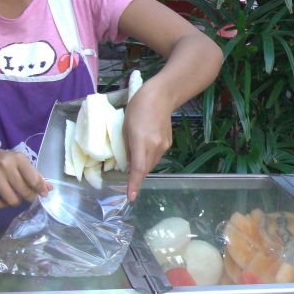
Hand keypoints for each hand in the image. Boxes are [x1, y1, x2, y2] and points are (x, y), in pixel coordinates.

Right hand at [0, 146, 50, 207]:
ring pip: (12, 200)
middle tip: (27, 195)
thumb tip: (49, 189)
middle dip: (29, 196)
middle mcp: (5, 165)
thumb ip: (34, 175)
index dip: (40, 189)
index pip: (34, 179)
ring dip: (16, 201)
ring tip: (14, 196)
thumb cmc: (2, 160)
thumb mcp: (19, 162)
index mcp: (18, 158)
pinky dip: (2, 205)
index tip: (43, 194)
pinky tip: (3, 199)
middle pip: (24, 191)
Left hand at [123, 86, 173, 200]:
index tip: (131, 197)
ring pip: (151, 164)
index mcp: (141, 141)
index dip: (134, 184)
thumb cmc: (138, 108)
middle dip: (136, 175)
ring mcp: (163, 146)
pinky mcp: (168, 143)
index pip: (138, 169)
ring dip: (142, 166)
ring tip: (134, 156)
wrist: (161, 96)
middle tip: (126, 173)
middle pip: (145, 169)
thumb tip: (127, 162)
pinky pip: (156, 157)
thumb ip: (127, 146)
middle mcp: (155, 147)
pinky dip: (148, 158)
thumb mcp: (125, 126)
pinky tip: (144, 148)